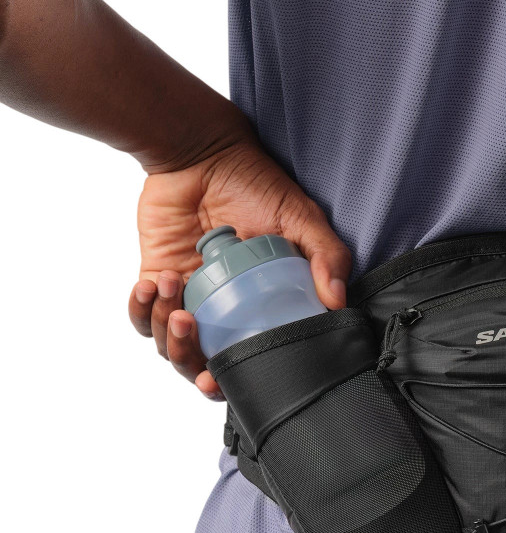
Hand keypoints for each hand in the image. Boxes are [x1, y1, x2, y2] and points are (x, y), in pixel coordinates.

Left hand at [127, 135, 350, 398]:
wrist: (202, 151)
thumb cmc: (255, 184)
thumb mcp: (302, 219)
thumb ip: (327, 257)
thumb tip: (337, 301)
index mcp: (260, 304)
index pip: (247, 356)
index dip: (233, 379)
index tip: (223, 381)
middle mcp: (224, 308)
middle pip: (200, 361)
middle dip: (190, 361)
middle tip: (193, 335)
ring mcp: (189, 296)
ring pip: (168, 343)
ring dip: (167, 329)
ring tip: (176, 294)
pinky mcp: (155, 279)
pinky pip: (140, 315)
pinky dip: (141, 309)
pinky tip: (155, 285)